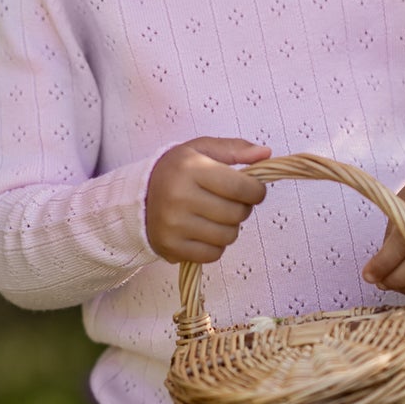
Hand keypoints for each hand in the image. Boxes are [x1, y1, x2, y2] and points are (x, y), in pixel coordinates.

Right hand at [145, 138, 271, 263]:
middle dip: (242, 209)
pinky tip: (204, 232)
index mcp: (190, 168)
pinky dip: (215, 245)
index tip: (253, 190)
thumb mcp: (202, 150)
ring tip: (215, 216)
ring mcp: (174, 224)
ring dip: (229, 228)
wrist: (139, 197)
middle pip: (237, 214)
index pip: (240, 187)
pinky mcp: (171, 246)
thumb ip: (235, 149)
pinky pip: (213, 254)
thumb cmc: (178, 171)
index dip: (256, 191)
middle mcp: (180, 196)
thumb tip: (266, 153)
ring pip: (228, 236)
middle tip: (230, 202)